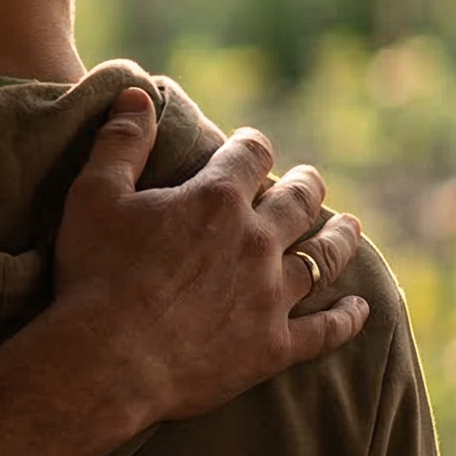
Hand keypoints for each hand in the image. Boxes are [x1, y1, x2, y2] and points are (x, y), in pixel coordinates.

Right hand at [51, 86, 368, 425]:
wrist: (108, 360)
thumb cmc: (95, 275)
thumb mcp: (94, 195)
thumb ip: (120, 143)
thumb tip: (136, 95)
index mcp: (215, 200)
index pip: (249, 155)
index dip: (251, 146)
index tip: (251, 146)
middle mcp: (255, 241)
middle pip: (299, 202)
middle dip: (306, 186)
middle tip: (311, 182)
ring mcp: (271, 295)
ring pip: (323, 258)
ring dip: (340, 239)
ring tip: (350, 227)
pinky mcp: (273, 345)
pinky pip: (324, 330)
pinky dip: (346, 318)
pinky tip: (361, 308)